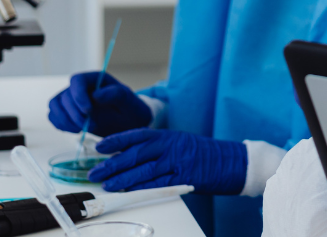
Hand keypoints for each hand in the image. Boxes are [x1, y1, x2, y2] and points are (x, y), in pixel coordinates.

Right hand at [47, 72, 152, 135]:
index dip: (78, 96)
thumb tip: (96, 95)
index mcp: (95, 79)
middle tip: (90, 126)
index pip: (77, 80)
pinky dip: (61, 125)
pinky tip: (76, 130)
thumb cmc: (130, 108)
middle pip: (65, 96)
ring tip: (82, 129)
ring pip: (55, 106)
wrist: (128, 122)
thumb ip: (115, 94)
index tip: (88, 111)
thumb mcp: (129, 100)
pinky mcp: (66, 112)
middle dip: (75, 114)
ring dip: (65, 120)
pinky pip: (54, 116)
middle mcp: (80, 87)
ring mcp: (71, 99)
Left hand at [88, 129, 246, 195]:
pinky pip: (158, 184)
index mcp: (167, 135)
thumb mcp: (178, 143)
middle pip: (135, 154)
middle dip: (112, 164)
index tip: (99, 147)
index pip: (136, 135)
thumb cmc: (203, 153)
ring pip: (143, 170)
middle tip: (95, 172)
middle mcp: (170, 146)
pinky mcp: (183, 177)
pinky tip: (129, 191)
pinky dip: (141, 188)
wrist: (231, 161)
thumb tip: (128, 158)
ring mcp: (177, 162)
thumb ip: (157, 148)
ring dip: (122, 178)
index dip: (116, 141)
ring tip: (106, 184)